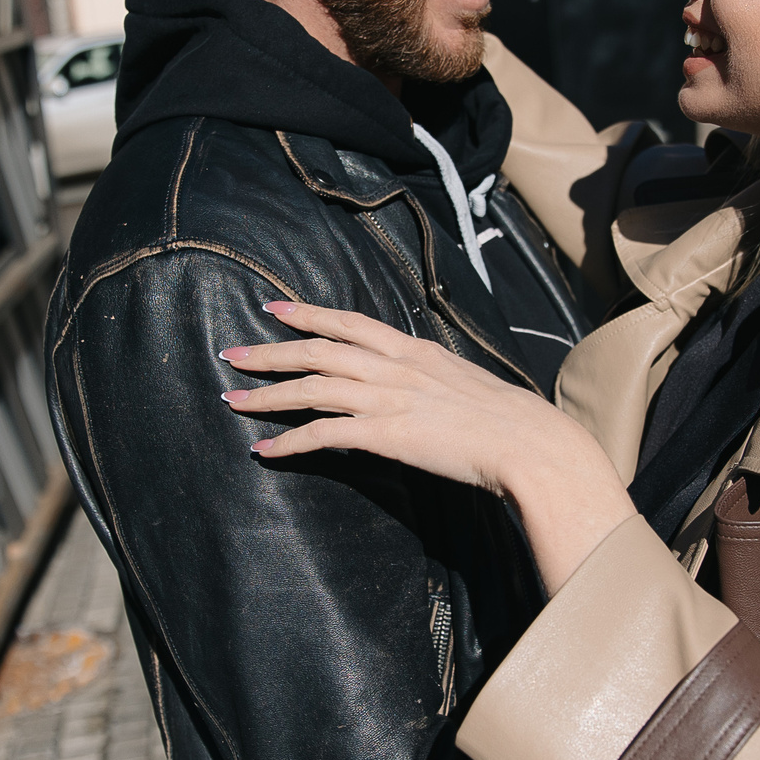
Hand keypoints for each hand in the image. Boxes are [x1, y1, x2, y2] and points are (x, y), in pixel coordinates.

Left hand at [220, 301, 637, 588]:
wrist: (527, 442)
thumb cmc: (506, 420)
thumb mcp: (462, 382)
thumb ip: (429, 378)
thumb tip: (412, 386)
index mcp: (413, 350)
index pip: (348, 323)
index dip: (308, 314)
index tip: (274, 309)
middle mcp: (394, 367)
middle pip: (317, 350)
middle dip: (270, 351)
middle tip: (232, 352)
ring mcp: (388, 398)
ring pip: (311, 388)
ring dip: (267, 394)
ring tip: (232, 399)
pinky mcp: (385, 434)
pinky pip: (323, 434)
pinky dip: (289, 442)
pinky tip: (265, 450)